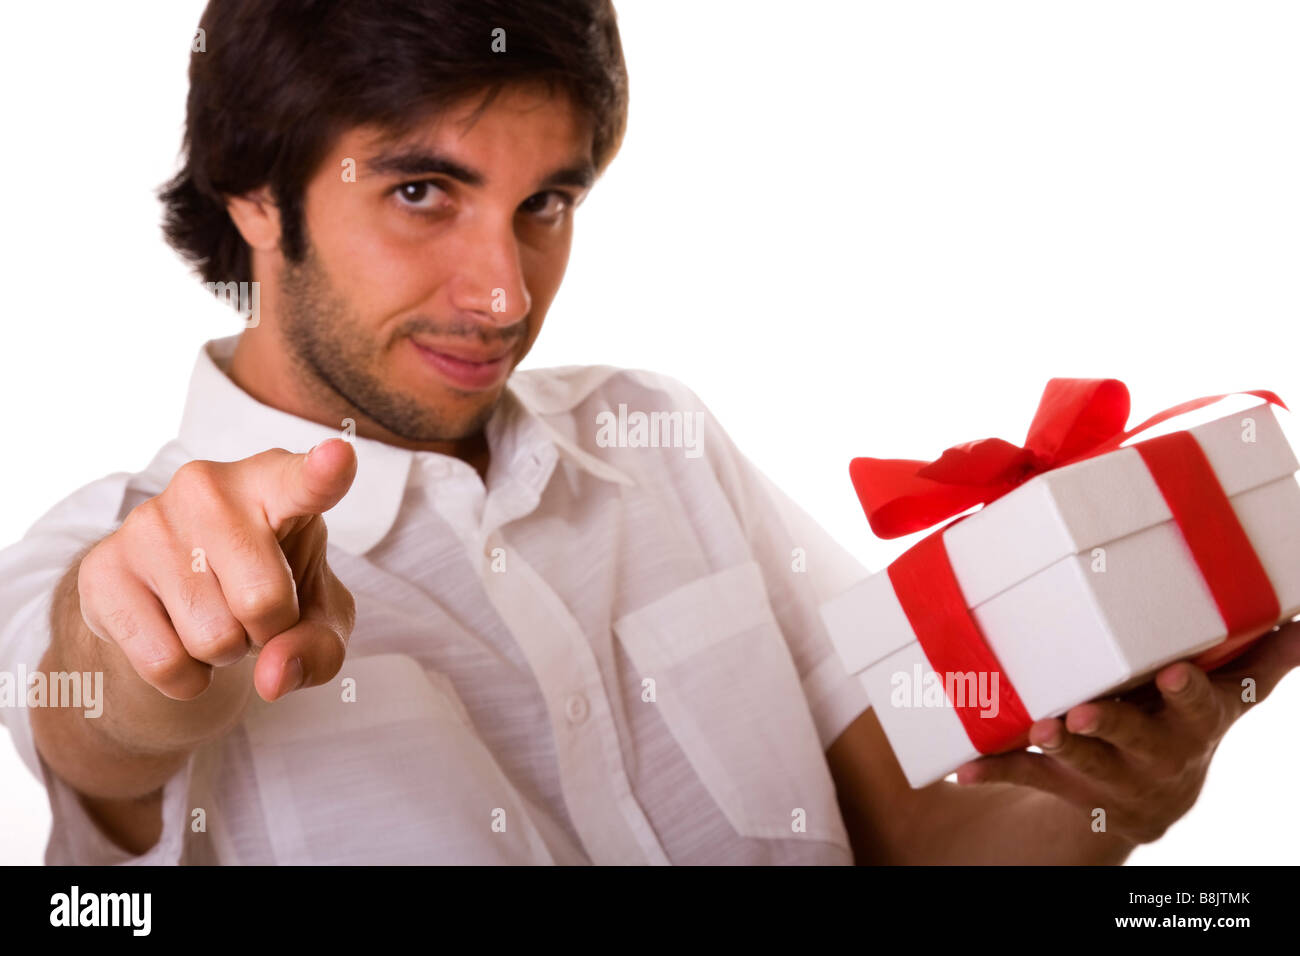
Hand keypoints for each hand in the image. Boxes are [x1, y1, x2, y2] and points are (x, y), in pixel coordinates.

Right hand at [78, 438, 357, 722]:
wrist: (175, 596)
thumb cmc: (268, 587)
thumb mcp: (318, 617)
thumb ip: (319, 646)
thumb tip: (273, 677)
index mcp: (275, 482)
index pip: (303, 480)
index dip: (323, 473)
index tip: (338, 457)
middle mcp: (210, 487)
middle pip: (263, 601)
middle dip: (267, 630)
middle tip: (252, 609)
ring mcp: (150, 522)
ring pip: (212, 637)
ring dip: (224, 652)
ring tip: (215, 615)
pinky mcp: (104, 568)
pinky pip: (163, 662)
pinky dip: (185, 677)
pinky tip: (179, 640)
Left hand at [954, 618, 1299, 843]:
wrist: (1149, 803)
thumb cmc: (1181, 725)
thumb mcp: (1226, 697)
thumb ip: (1261, 659)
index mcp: (1191, 725)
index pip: (1199, 710)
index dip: (1187, 694)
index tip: (1174, 673)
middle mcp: (1153, 755)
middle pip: (1134, 740)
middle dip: (1111, 726)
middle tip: (1084, 711)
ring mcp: (1107, 775)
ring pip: (1081, 763)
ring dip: (1058, 747)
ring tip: (1037, 727)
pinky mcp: (1064, 786)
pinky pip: (1026, 780)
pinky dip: (993, 771)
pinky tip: (960, 768)